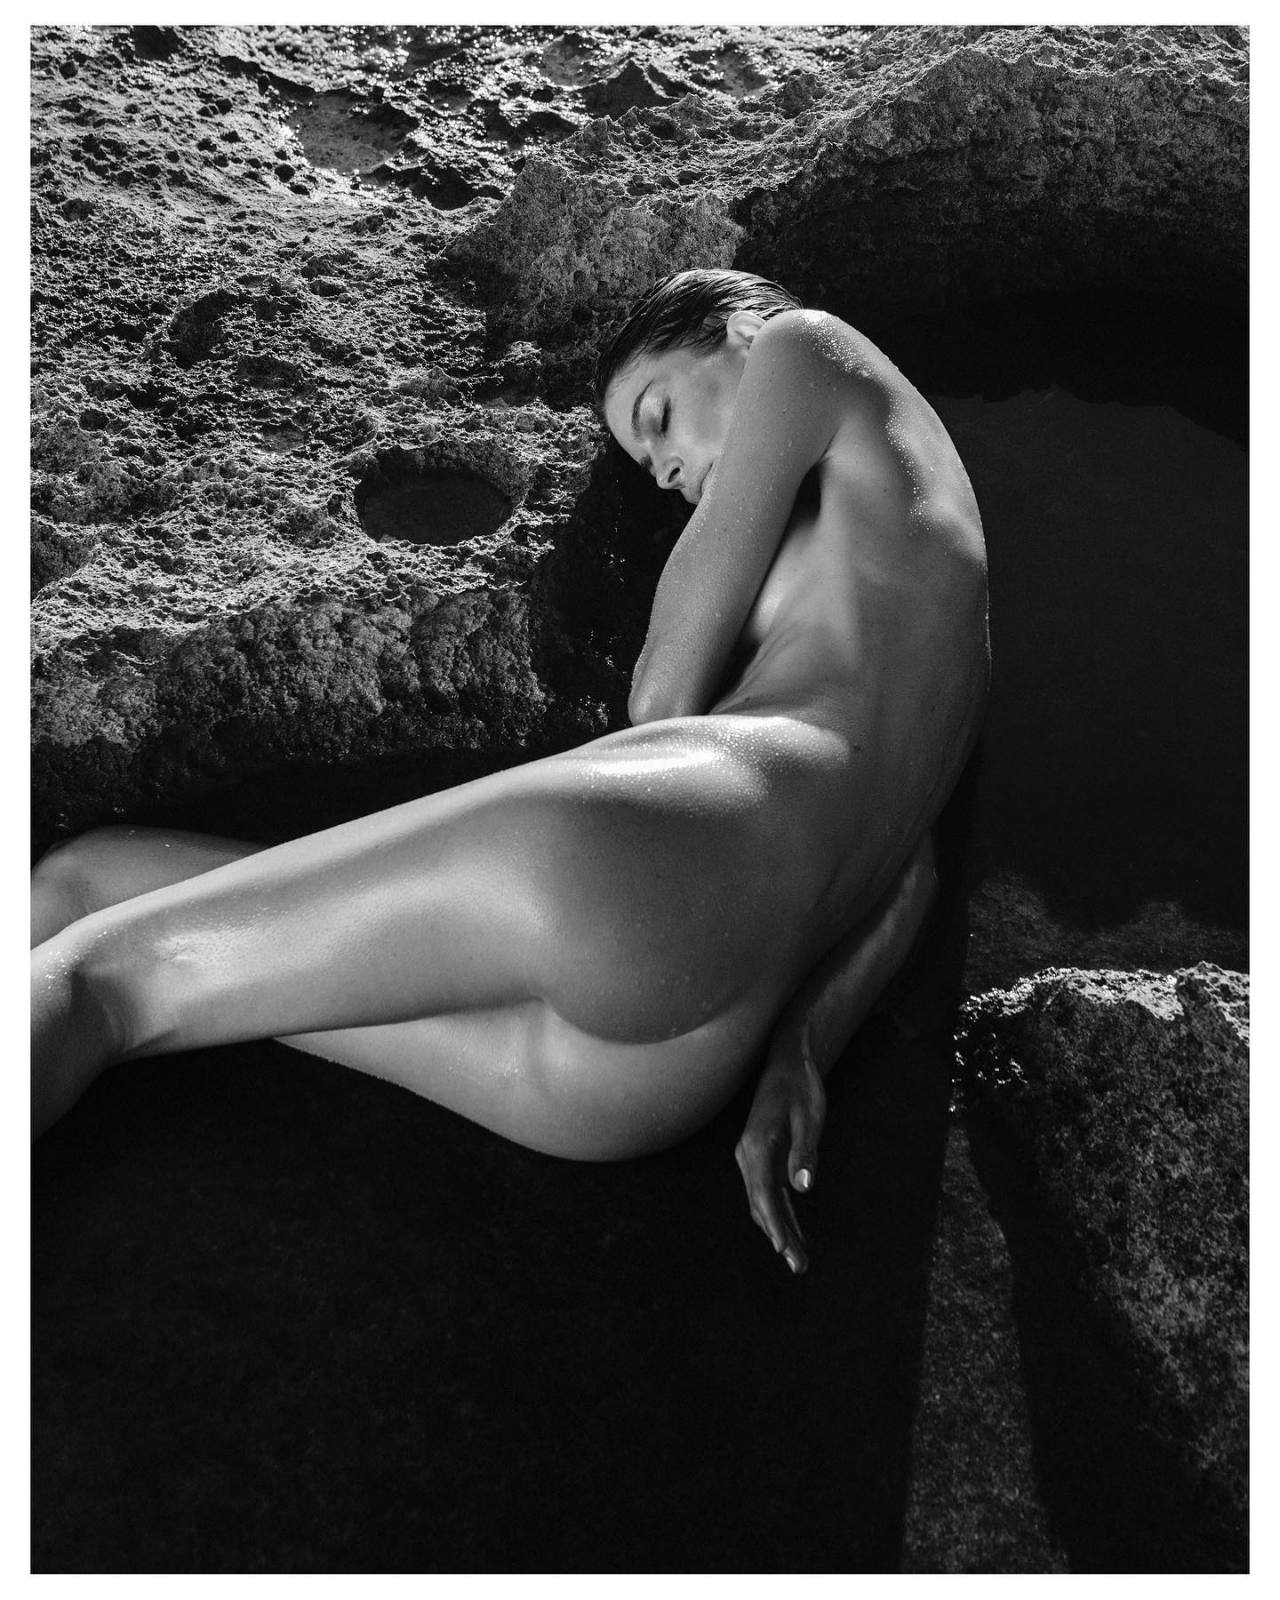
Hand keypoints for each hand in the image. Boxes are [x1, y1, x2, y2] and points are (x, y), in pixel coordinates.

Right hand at [734, 1030, 825, 1273]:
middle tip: (799, 1266)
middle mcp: (747, 1155)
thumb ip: (805, 1152)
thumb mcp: (809, 1117)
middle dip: (779, 1237)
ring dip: (779, 1229)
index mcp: (757, 1146)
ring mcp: (752, 1157)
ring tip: (798, 1259)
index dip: (776, 1227)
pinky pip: (769, 1192)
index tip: (788, 1251)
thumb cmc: (801, 1087)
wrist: (787, 1061)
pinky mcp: (761, 1157)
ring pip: (763, 1202)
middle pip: (761, 1205)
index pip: (764, 1196)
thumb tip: (802, 1189)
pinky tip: (794, 1232)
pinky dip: (781, 1213)